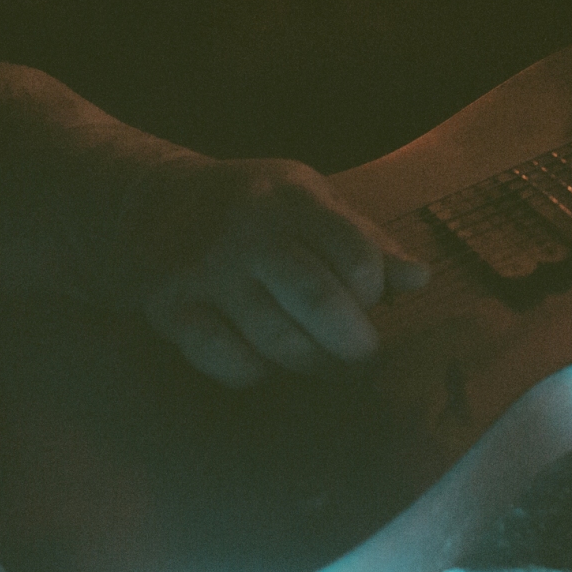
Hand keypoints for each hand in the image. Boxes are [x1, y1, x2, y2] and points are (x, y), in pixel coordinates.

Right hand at [132, 157, 428, 387]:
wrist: (150, 201)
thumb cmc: (253, 206)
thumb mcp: (311, 202)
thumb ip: (365, 240)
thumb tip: (421, 279)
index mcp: (293, 199)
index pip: (356, 254)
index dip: (374, 290)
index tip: (371, 302)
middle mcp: (249, 231)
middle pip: (319, 301)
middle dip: (352, 343)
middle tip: (361, 356)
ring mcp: (206, 270)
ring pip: (276, 339)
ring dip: (311, 363)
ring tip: (322, 362)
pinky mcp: (169, 306)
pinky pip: (226, 359)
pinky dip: (256, 372)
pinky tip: (265, 362)